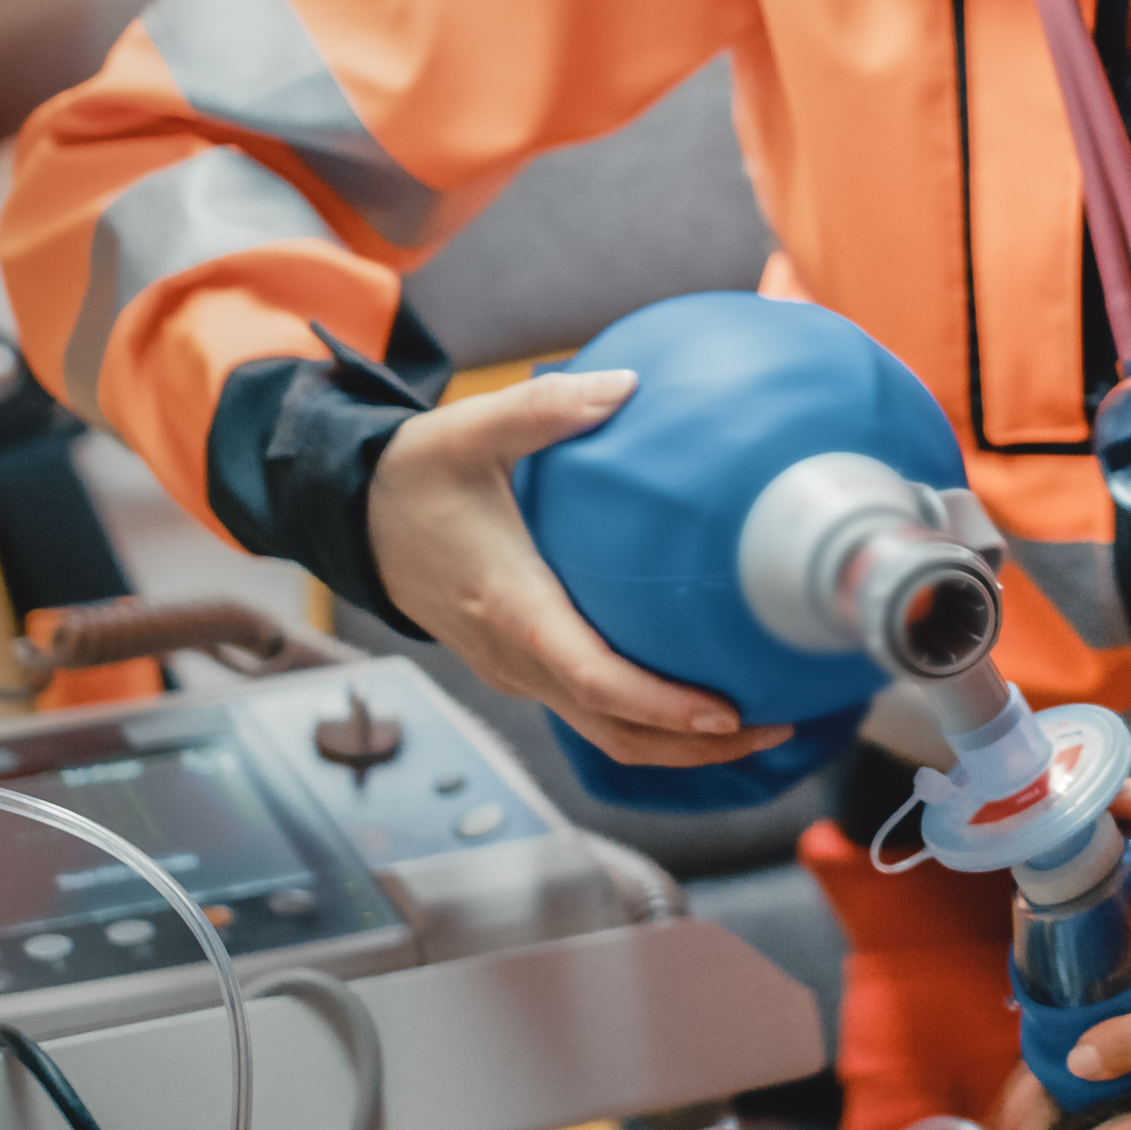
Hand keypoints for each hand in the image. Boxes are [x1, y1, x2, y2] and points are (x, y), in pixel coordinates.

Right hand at [362, 370, 790, 772]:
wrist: (353, 520)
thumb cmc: (412, 477)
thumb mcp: (470, 431)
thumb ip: (547, 408)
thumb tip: (627, 383)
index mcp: (513, 610)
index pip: (596, 679)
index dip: (663, 705)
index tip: (727, 712)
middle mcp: (517, 658)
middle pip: (616, 730)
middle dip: (697, 745)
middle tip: (777, 725)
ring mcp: (518, 672)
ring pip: (606, 733)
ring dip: (679, 745)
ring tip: (759, 725)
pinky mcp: (522, 668)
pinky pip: (592, 711)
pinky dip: (649, 719)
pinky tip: (703, 692)